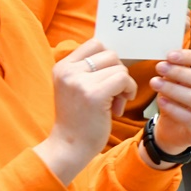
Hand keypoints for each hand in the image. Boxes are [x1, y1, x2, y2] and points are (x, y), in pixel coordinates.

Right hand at [36, 39, 136, 184]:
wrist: (69, 146)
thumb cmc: (79, 117)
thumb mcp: (77, 87)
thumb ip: (91, 69)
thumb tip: (118, 53)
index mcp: (62, 66)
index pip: (95, 44)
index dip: (109, 59)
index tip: (108, 77)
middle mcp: (68, 71)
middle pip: (110, 54)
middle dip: (118, 72)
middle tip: (113, 94)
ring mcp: (79, 81)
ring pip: (119, 67)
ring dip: (124, 84)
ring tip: (114, 102)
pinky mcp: (94, 94)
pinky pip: (124, 79)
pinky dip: (129, 90)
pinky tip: (119, 106)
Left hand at [148, 49, 190, 156]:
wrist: (176, 134)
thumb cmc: (180, 105)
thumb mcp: (180, 85)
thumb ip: (179, 73)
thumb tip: (169, 59)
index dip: (189, 57)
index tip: (169, 55)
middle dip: (179, 72)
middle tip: (160, 67)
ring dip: (173, 89)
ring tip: (155, 83)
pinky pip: (189, 118)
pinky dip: (173, 108)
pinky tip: (161, 101)